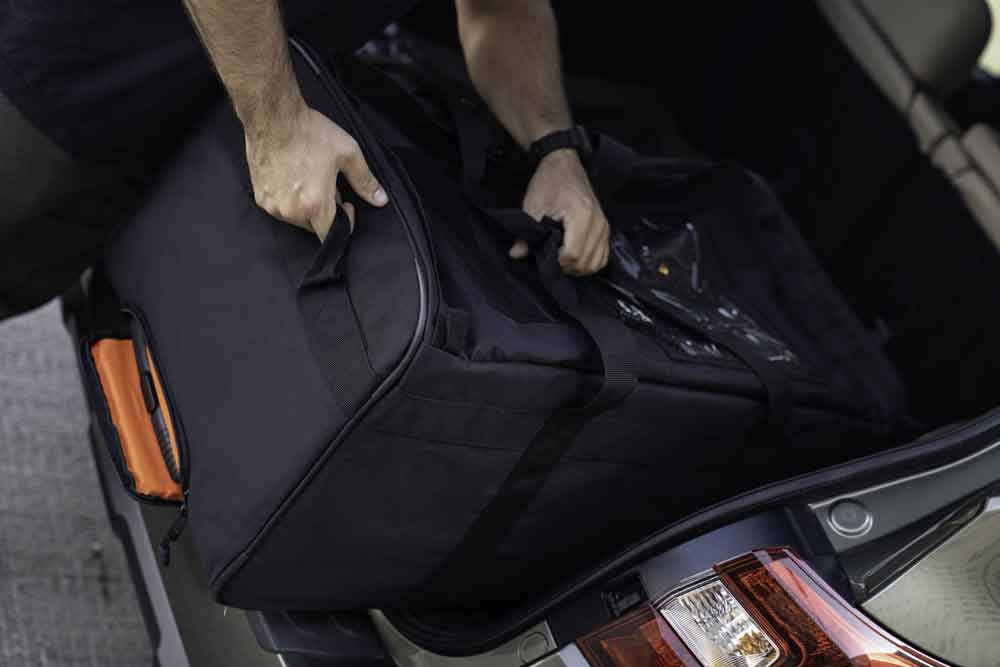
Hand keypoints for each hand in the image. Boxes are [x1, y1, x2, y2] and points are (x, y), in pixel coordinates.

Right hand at [244, 98, 388, 240]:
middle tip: (328, 184)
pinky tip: (292, 178)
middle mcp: (291, 211)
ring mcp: (273, 206)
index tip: (347, 205)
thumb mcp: (347, 154)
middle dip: (326, 211)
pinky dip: (289, 200)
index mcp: (315, 204)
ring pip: (297, 219)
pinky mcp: (261, 198)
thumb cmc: (309, 133)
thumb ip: (364, 181)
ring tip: (310, 178)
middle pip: (315, 227)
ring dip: (307, 206)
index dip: (344, 224)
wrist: (273, 117)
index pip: (331, 236)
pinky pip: (280, 209)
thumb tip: (381, 199)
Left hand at [514, 148, 609, 275]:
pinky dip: (589, 263)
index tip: (545, 255)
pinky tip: (574, 258)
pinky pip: (603, 256)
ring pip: (596, 263)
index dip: (557, 262)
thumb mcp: (532, 206)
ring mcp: (604, 226)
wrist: (564, 164)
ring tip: (561, 260)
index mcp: (582, 216)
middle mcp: (598, 223)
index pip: (573, 254)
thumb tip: (516, 254)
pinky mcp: (605, 228)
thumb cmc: (549, 182)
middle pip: (586, 263)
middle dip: (566, 267)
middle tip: (551, 259)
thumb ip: (525, 234)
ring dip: (578, 268)